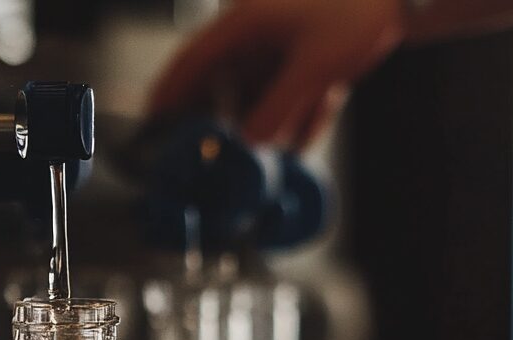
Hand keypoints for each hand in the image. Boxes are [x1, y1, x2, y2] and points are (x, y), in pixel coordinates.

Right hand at [150, 0, 407, 147]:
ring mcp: (278, 39)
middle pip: (224, 85)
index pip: (190, 62)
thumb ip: (276, 113)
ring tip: (306, 123)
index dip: (168, 95)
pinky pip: (286, 89)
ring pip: (260, 93)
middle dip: (237, 120)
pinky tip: (324, 106)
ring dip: (278, 117)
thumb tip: (248, 148)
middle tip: (234, 151)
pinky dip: (301, 106)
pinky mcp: (299, 48)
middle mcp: (255, 29)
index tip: (152, 122)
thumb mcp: (314, 69)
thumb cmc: (360, 9)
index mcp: (244, 22)